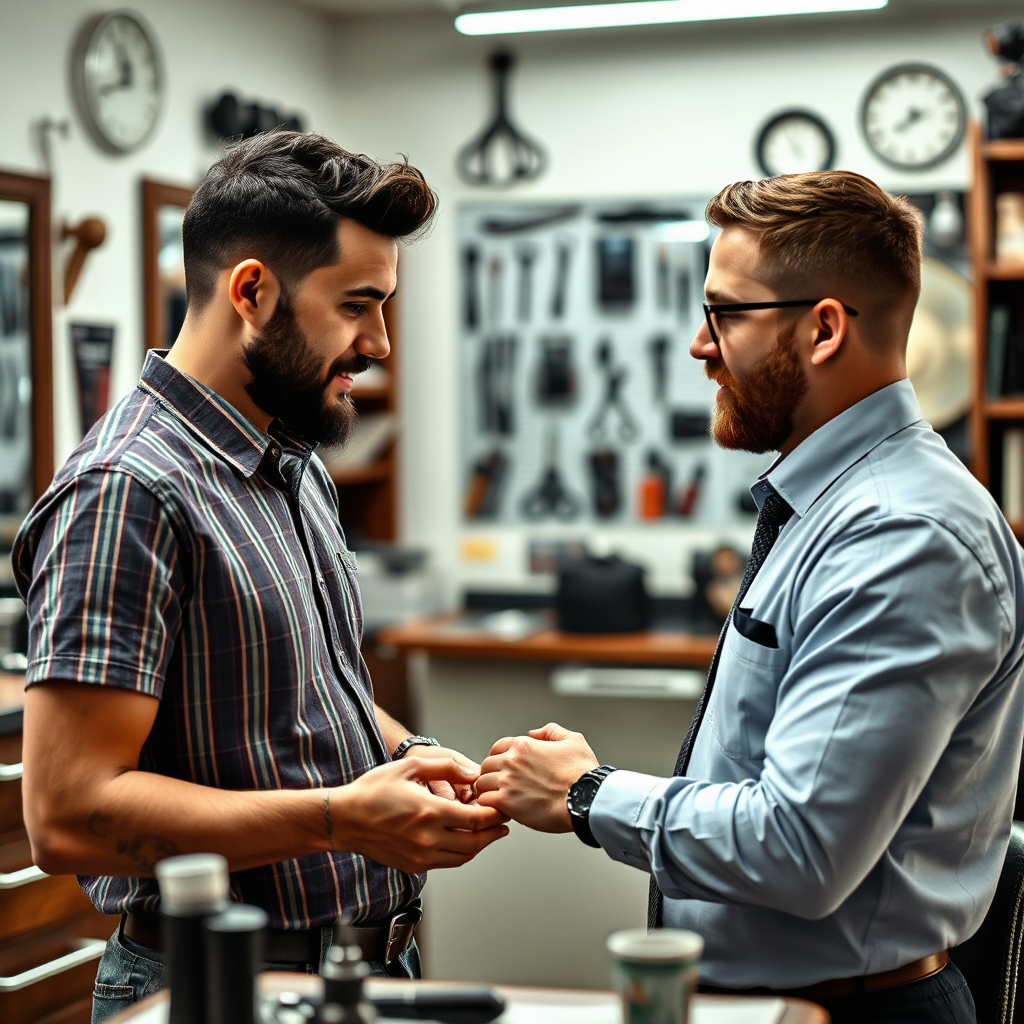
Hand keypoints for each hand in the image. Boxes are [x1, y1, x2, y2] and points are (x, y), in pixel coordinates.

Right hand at [332, 755, 509, 872]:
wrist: (345, 819)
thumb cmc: (374, 790)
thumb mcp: (410, 766)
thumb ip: (446, 767)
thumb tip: (473, 773)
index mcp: (430, 812)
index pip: (477, 819)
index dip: (496, 814)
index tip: (504, 807)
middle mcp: (428, 839)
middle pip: (476, 842)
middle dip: (494, 832)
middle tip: (504, 822)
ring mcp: (421, 856)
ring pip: (464, 856)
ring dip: (480, 845)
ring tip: (489, 831)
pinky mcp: (414, 866)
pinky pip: (447, 863)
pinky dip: (462, 852)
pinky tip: (464, 839)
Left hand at [475, 723, 598, 832]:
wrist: (587, 799)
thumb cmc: (583, 774)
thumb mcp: (573, 740)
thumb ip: (551, 731)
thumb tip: (534, 733)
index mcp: (524, 745)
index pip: (496, 748)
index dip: (500, 759)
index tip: (506, 771)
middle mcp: (512, 761)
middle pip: (486, 766)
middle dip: (493, 776)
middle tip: (502, 787)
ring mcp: (507, 781)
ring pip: (482, 784)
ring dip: (490, 792)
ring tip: (501, 800)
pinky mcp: (507, 802)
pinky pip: (485, 801)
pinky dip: (491, 806)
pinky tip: (503, 810)